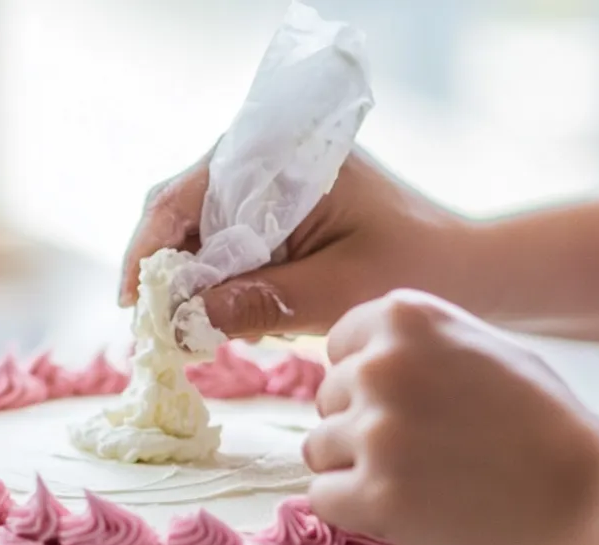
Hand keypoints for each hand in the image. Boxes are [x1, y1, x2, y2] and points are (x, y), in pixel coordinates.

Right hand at [119, 149, 466, 338]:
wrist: (467, 269)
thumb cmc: (412, 269)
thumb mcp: (333, 293)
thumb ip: (258, 303)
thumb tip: (181, 321)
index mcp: (279, 156)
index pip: (183, 197)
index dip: (146, 251)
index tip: (131, 304)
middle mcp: (265, 159)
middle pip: (179, 213)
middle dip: (163, 273)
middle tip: (153, 332)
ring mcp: (269, 186)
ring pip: (197, 234)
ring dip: (188, 283)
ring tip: (187, 334)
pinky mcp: (277, 215)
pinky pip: (225, 247)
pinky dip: (216, 286)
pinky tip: (225, 322)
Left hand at [303, 291, 598, 544]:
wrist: (591, 509)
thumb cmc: (549, 435)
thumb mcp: (488, 352)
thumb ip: (420, 346)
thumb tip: (359, 357)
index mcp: (409, 318)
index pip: (339, 346)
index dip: (367, 384)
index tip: (409, 407)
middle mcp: (385, 365)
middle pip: (326, 400)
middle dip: (362, 428)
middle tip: (427, 453)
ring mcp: (377, 430)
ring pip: (318, 449)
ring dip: (357, 472)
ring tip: (421, 483)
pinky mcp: (374, 493)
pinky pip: (323, 497)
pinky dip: (356, 512)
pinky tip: (408, 511)